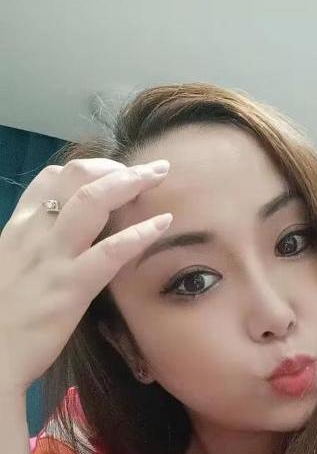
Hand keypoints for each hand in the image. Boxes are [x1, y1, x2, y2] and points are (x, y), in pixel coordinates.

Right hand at [0, 157, 172, 394]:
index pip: (51, 178)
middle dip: (117, 165)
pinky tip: (163, 223)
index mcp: (19, 230)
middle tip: (149, 169)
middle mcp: (35, 235)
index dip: (87, 168)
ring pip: (93, 201)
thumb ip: (31, 250)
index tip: (114, 172)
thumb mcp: (8, 271)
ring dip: (131, 181)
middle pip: (76, 177)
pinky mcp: (70, 288)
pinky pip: (110, 252)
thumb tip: (59, 243)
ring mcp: (53, 259)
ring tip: (159, 175)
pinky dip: (140, 232)